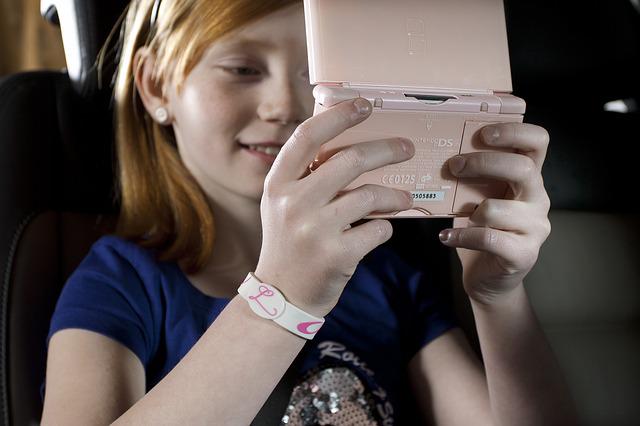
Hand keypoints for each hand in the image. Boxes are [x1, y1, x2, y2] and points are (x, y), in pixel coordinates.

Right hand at [255, 98, 414, 316]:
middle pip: (349, 160)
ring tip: (405, 196)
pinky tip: (381, 228)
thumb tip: (350, 142)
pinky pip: (378, 229)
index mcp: (278, 184)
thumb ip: (306, 176)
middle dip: (386, 149)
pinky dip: (386, 226)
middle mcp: (293, 203)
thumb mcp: (283, 205)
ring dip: (395, 194)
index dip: (338, 116)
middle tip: (407, 147)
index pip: (307, 137)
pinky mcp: (336, 255)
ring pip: (370, 195)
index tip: (365, 105)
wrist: (282, 295)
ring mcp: (314, 230)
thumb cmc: (289, 242)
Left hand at [439, 123, 551, 305]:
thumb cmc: (482, 228)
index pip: (538, 142)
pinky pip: (488, 238)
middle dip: (483, 163)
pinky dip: (462, 237)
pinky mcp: (523, 254)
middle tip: (453, 166)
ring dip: (470, 210)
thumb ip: (474, 175)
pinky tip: (446, 237)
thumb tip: (443, 150)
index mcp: (529, 178)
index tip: (483, 132)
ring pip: (497, 208)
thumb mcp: (479, 195)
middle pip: (522, 169)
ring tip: (455, 215)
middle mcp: (539, 199)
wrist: (488, 277)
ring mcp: (535, 228)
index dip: (514, 131)